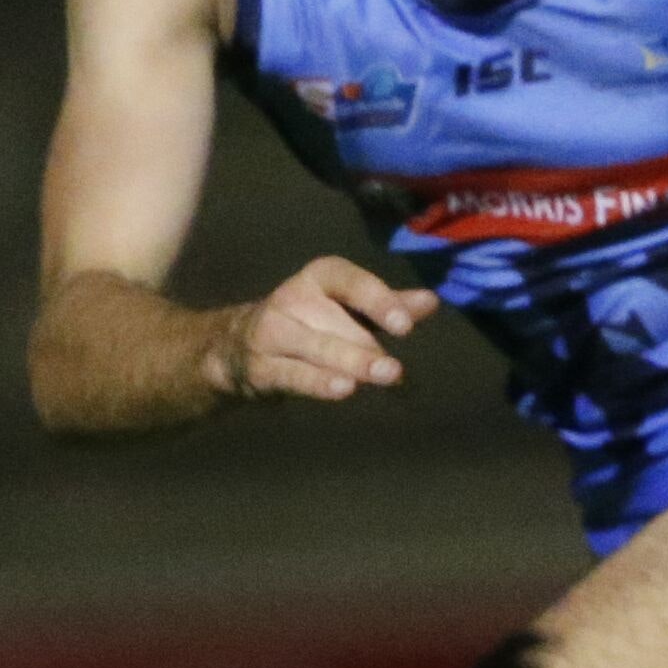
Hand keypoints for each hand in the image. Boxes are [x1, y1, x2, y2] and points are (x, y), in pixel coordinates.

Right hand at [215, 257, 433, 404]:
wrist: (237, 347)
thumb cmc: (312, 322)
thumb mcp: (349, 308)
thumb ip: (389, 306)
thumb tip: (431, 301)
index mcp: (318, 278)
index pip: (347, 280)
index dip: (376, 299)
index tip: (405, 326)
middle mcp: (291, 299)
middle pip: (336, 322)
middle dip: (366, 347)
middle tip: (396, 370)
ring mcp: (271, 332)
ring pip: (317, 348)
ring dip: (352, 362)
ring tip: (385, 375)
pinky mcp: (261, 366)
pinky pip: (293, 374)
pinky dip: (318, 382)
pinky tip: (344, 389)